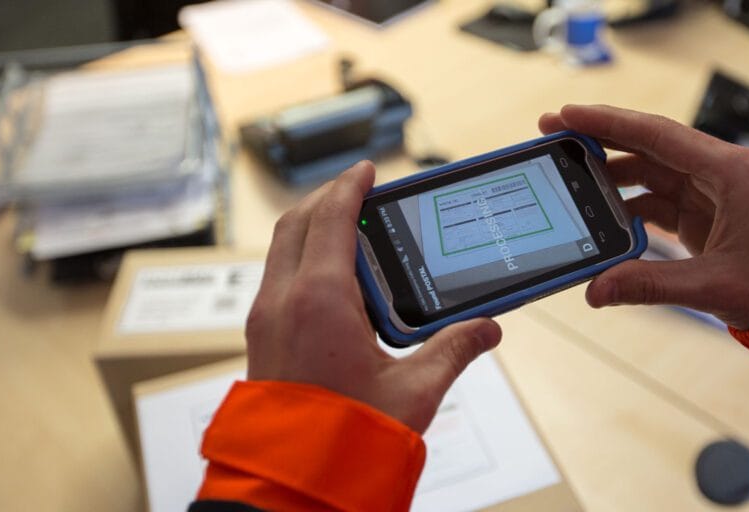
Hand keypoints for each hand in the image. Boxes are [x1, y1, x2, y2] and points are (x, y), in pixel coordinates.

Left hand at [245, 161, 501, 432]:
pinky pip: (278, 277)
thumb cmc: (346, 439)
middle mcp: (282, 300)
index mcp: (320, 299)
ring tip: (351, 231)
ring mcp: (264, 318)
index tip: (368, 170)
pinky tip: (335, 280)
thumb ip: (453, 350)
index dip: (350, 185)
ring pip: (282, 248)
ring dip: (312, 227)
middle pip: (297, 222)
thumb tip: (486, 329)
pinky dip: (302, 259)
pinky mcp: (261, 337)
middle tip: (360, 193)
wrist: (293, 483)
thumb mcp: (414, 391)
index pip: (331, 216)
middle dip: (328, 198)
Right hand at [539, 105, 748, 328]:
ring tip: (571, 177)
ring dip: (612, 174)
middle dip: (601, 139)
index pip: (657, 135)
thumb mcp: (717, 286)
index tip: (567, 114)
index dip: (607, 122)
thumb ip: (651, 285)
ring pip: (651, 171)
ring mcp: (714, 192)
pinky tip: (604, 213)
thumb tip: (597, 290)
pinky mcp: (709, 214)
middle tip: (555, 132)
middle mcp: (721, 172)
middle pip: (649, 145)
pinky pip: (660, 199)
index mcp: (731, 172)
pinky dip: (630, 205)